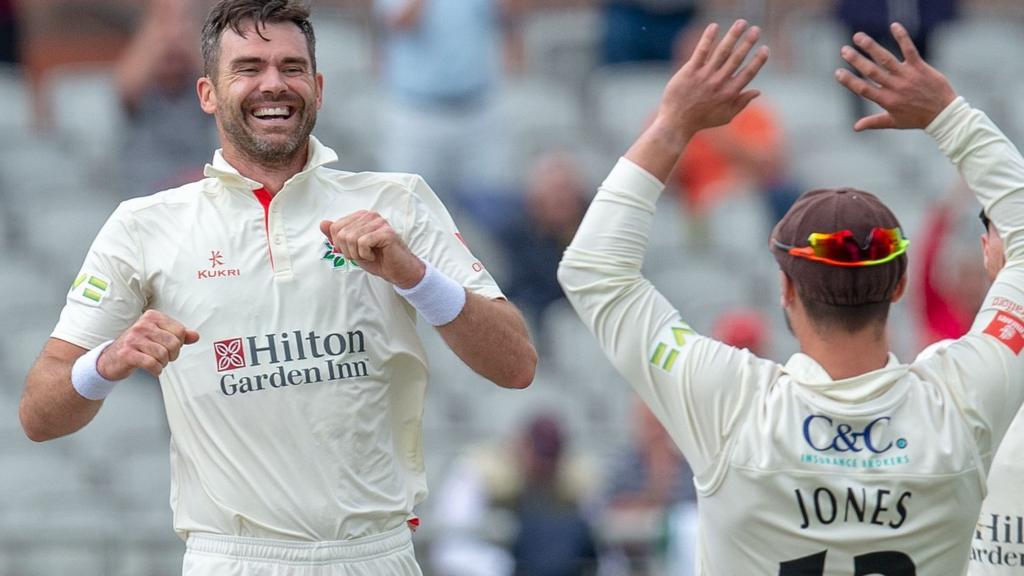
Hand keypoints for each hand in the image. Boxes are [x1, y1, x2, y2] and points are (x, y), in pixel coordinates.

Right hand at [97, 310, 199, 378]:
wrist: (111, 359)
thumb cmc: (137, 346)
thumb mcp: (158, 336)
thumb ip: (178, 335)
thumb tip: (195, 335)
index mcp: (152, 317)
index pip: (180, 330)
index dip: (180, 343)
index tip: (170, 346)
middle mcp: (142, 325)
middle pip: (174, 343)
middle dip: (173, 355)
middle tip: (165, 357)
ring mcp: (133, 339)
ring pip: (163, 354)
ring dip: (164, 363)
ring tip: (157, 362)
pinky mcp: (127, 353)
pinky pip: (152, 364)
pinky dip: (156, 370)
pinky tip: (153, 369)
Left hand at [320, 211, 425, 288]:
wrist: (397, 271)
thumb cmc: (377, 259)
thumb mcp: (351, 248)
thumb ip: (337, 236)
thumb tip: (322, 223)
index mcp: (361, 216)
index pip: (335, 227)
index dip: (340, 245)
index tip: (354, 251)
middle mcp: (370, 215)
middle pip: (342, 233)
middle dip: (349, 251)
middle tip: (362, 255)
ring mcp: (379, 222)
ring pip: (351, 238)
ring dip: (357, 254)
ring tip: (369, 255)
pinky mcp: (386, 232)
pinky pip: (363, 243)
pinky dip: (365, 254)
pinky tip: (374, 255)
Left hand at [654, 20, 768, 141]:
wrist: (676, 122)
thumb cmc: (702, 120)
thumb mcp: (726, 116)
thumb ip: (742, 103)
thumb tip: (758, 91)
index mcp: (730, 93)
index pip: (748, 73)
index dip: (758, 60)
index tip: (765, 48)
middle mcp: (719, 83)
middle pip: (737, 58)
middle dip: (748, 43)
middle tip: (756, 29)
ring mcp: (704, 76)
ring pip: (722, 52)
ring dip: (733, 36)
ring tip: (741, 23)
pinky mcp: (690, 71)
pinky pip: (701, 52)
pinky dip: (708, 38)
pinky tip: (714, 27)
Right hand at [835, 22, 956, 131]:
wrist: (943, 113)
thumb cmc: (917, 119)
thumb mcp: (893, 122)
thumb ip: (873, 122)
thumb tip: (855, 127)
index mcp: (886, 101)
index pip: (863, 89)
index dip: (849, 81)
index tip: (838, 72)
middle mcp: (895, 87)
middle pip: (871, 71)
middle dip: (856, 60)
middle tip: (844, 50)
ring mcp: (907, 76)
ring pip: (886, 59)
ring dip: (871, 47)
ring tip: (858, 37)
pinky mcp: (919, 67)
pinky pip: (909, 50)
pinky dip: (901, 37)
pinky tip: (893, 26)